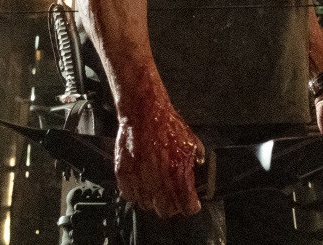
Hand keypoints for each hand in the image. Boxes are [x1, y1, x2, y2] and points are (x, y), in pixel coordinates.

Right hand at [113, 87, 203, 217]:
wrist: (144, 111)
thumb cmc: (166, 123)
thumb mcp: (191, 141)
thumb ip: (196, 161)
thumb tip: (199, 169)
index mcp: (178, 175)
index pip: (187, 208)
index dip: (190, 205)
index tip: (191, 202)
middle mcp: (158, 181)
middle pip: (165, 212)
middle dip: (170, 206)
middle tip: (171, 195)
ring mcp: (139, 178)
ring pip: (146, 205)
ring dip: (151, 199)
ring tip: (154, 186)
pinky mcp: (123, 173)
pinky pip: (128, 195)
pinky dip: (133, 192)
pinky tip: (140, 182)